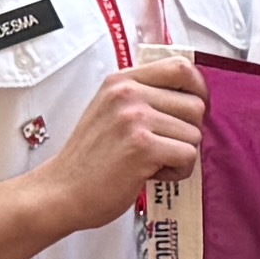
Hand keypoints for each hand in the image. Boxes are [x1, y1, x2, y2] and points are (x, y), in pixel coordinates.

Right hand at [31, 52, 206, 230]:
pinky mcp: (142, 146)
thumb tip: (191, 96)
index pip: (180, 67)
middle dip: (188, 132)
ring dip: (180, 155)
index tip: (192, 111)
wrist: (61, 191)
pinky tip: (151, 174)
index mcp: (122, 82)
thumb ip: (144, 98)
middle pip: (195, 105)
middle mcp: (128, 94)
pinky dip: (177, 172)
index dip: (198, 90)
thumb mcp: (110, 111)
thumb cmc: (89, 159)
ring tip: (150, 162)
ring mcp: (134, 118)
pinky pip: (188, 156)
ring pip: (195, 133)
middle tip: (162, 147)